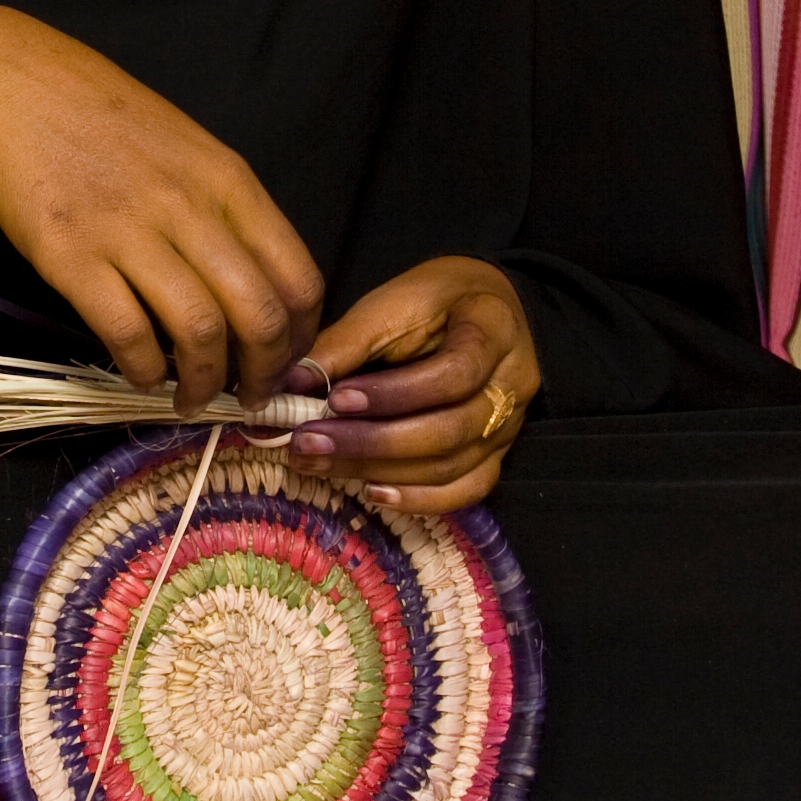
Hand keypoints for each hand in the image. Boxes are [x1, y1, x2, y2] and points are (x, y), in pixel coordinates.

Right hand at [0, 0, 323, 413]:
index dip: (301, 336)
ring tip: (191, 397)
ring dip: (203, 383)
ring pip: (198, 332)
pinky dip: (142, 369)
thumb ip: (227, 212)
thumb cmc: (104, 117)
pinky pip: (126, 332)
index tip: (286, 362)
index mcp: (229, 182)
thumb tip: (258, 290)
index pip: (298, 277)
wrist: (12, 84)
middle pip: (258, 315)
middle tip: (249, 398)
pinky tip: (141, 373)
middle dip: (263, 375)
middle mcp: (190, 208)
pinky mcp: (71, 256)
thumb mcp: (190, 148)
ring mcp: (129, 232)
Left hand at [284, 255, 537, 511]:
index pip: (452, 375)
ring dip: (378, 470)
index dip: (394, 394)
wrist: (481, 307)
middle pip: (449, 430)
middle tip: (307, 442)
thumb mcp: (392, 304)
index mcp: (493, 331)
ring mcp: (508, 426)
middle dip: (371, 443)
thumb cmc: (433, 302)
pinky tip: (372, 491)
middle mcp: (512, 385)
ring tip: (318, 463)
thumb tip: (288, 385)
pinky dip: (417, 498)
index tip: (337, 399)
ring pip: (450, 467)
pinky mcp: (496, 454)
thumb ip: (346, 344)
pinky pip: (465, 490)